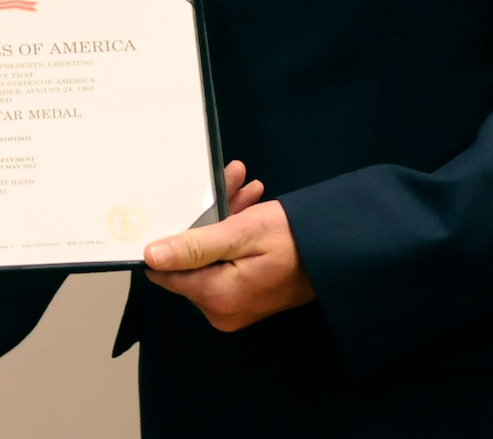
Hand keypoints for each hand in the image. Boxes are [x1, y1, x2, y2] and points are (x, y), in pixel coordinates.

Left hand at [142, 162, 311, 332]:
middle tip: (228, 182)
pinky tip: (249, 202)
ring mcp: (234, 307)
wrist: (340, 254)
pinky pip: (228, 263)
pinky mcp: (247, 298)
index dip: (170, 236)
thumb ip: (194, 247)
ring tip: (243, 184)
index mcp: (216, 297)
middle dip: (205, 218)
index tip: (178, 204)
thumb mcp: (241, 234)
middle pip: (193, 259)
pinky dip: (234, 235)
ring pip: (212, 255)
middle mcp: (221, 310)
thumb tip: (151, 256)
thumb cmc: (294, 241)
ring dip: (223, 218)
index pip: (167, 271)